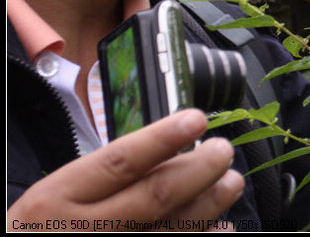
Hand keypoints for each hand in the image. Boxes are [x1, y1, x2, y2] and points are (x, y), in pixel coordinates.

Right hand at [8, 109, 243, 230]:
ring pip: (169, 230)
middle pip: (153, 196)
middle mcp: (81, 230)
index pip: (119, 162)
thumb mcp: (55, 198)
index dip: (162, 139)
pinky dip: (202, 236)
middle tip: (224, 150)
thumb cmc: (43, 231)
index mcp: (57, 199)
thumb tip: (167, 150)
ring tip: (231, 183)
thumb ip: (104, 178)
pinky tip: (223, 227)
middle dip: (198, 170)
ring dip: (208, 206)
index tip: (197, 118)